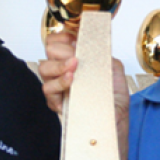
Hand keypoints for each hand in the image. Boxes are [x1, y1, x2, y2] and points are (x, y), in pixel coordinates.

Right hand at [39, 31, 130, 154]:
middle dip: (61, 50)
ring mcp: (59, 86)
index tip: (73, 38)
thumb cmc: (114, 100)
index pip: (60, 39)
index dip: (64, 35)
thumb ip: (101, 52)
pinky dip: (59, 82)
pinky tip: (71, 81)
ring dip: (59, 66)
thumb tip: (87, 40)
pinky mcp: (56, 103)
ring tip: (74, 69)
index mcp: (77, 60)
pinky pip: (48, 89)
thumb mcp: (114, 69)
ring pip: (44, 67)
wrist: (116, 123)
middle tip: (75, 58)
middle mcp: (64, 71)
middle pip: (49, 50)